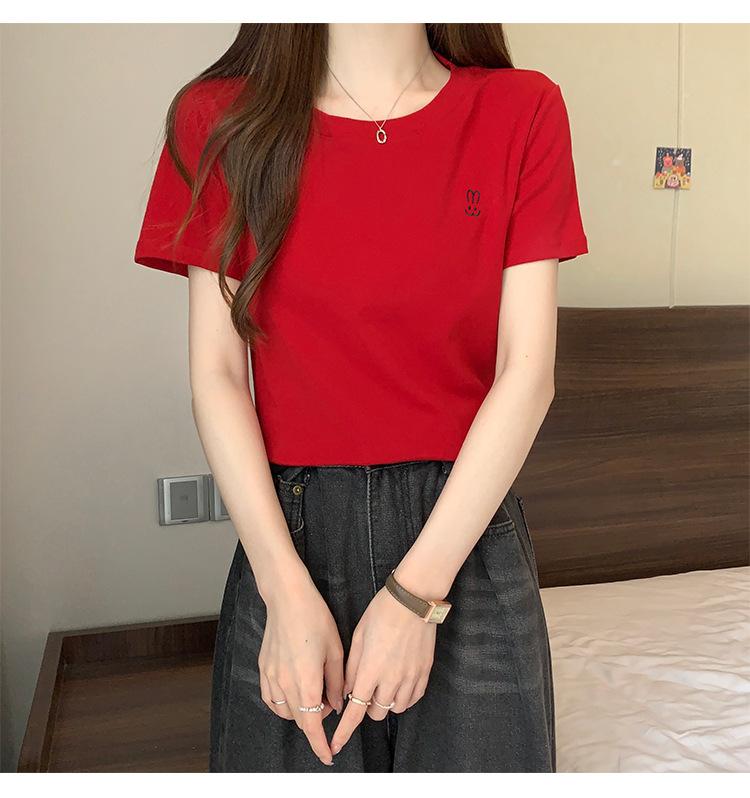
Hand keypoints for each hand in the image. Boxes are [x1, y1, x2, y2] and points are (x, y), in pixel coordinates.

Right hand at [258, 576, 344, 766]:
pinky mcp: (263, 668)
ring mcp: (271, 676)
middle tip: (330, 705)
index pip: (312, 726)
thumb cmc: (315, 618)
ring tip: (314, 695)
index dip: (320, 745)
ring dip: (300, 713)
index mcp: (307, 681)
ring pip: (285, 711)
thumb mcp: (336, 650)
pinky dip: (282, 704)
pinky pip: (271, 698)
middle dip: (316, 722)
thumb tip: (337, 705)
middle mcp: (286, 683)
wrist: (288, 598)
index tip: (328, 755)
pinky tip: (293, 694)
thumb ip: (337, 683)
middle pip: (300, 720)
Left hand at [331, 585, 436, 755]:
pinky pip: (414, 698)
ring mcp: (411, 677)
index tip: (334, 745)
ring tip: (383, 682)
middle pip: (376, 713)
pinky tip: (399, 683)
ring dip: (385, 702)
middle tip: (365, 687)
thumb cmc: (382, 611)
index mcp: (370, 669)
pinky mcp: (424, 672)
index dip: (343, 732)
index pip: (355, 711)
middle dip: (366, 706)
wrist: (414, 599)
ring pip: (396, 709)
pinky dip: (404, 697)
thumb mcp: (358, 635)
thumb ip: (350, 667)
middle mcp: (391, 679)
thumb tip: (346, 691)